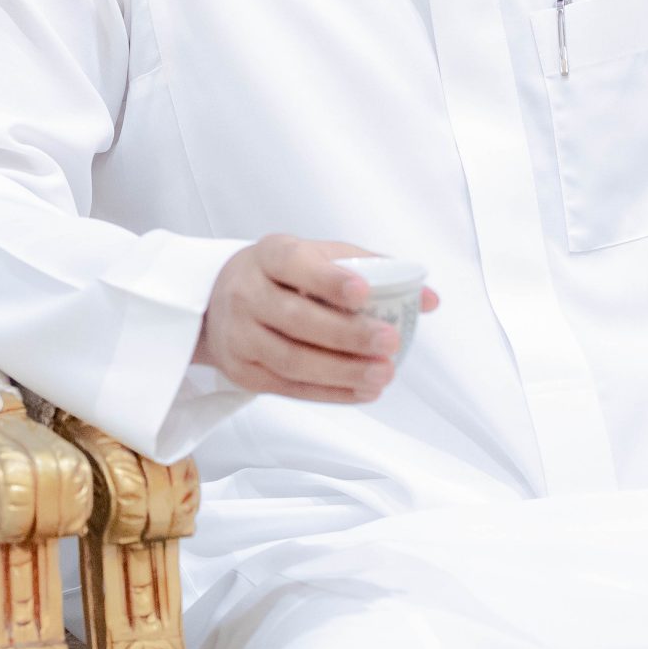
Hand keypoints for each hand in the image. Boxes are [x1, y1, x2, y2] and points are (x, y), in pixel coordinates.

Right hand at [193, 236, 440, 402]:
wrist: (218, 302)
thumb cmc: (284, 277)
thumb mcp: (319, 257)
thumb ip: (373, 271)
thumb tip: (429, 299)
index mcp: (268, 255)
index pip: (293, 263)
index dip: (327, 279)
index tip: (363, 292)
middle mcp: (245, 292)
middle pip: (295, 319)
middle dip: (346, 335)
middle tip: (389, 342)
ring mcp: (239, 335)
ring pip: (291, 359)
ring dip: (341, 371)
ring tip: (383, 373)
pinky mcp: (242, 370)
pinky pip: (288, 387)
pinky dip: (329, 393)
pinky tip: (362, 391)